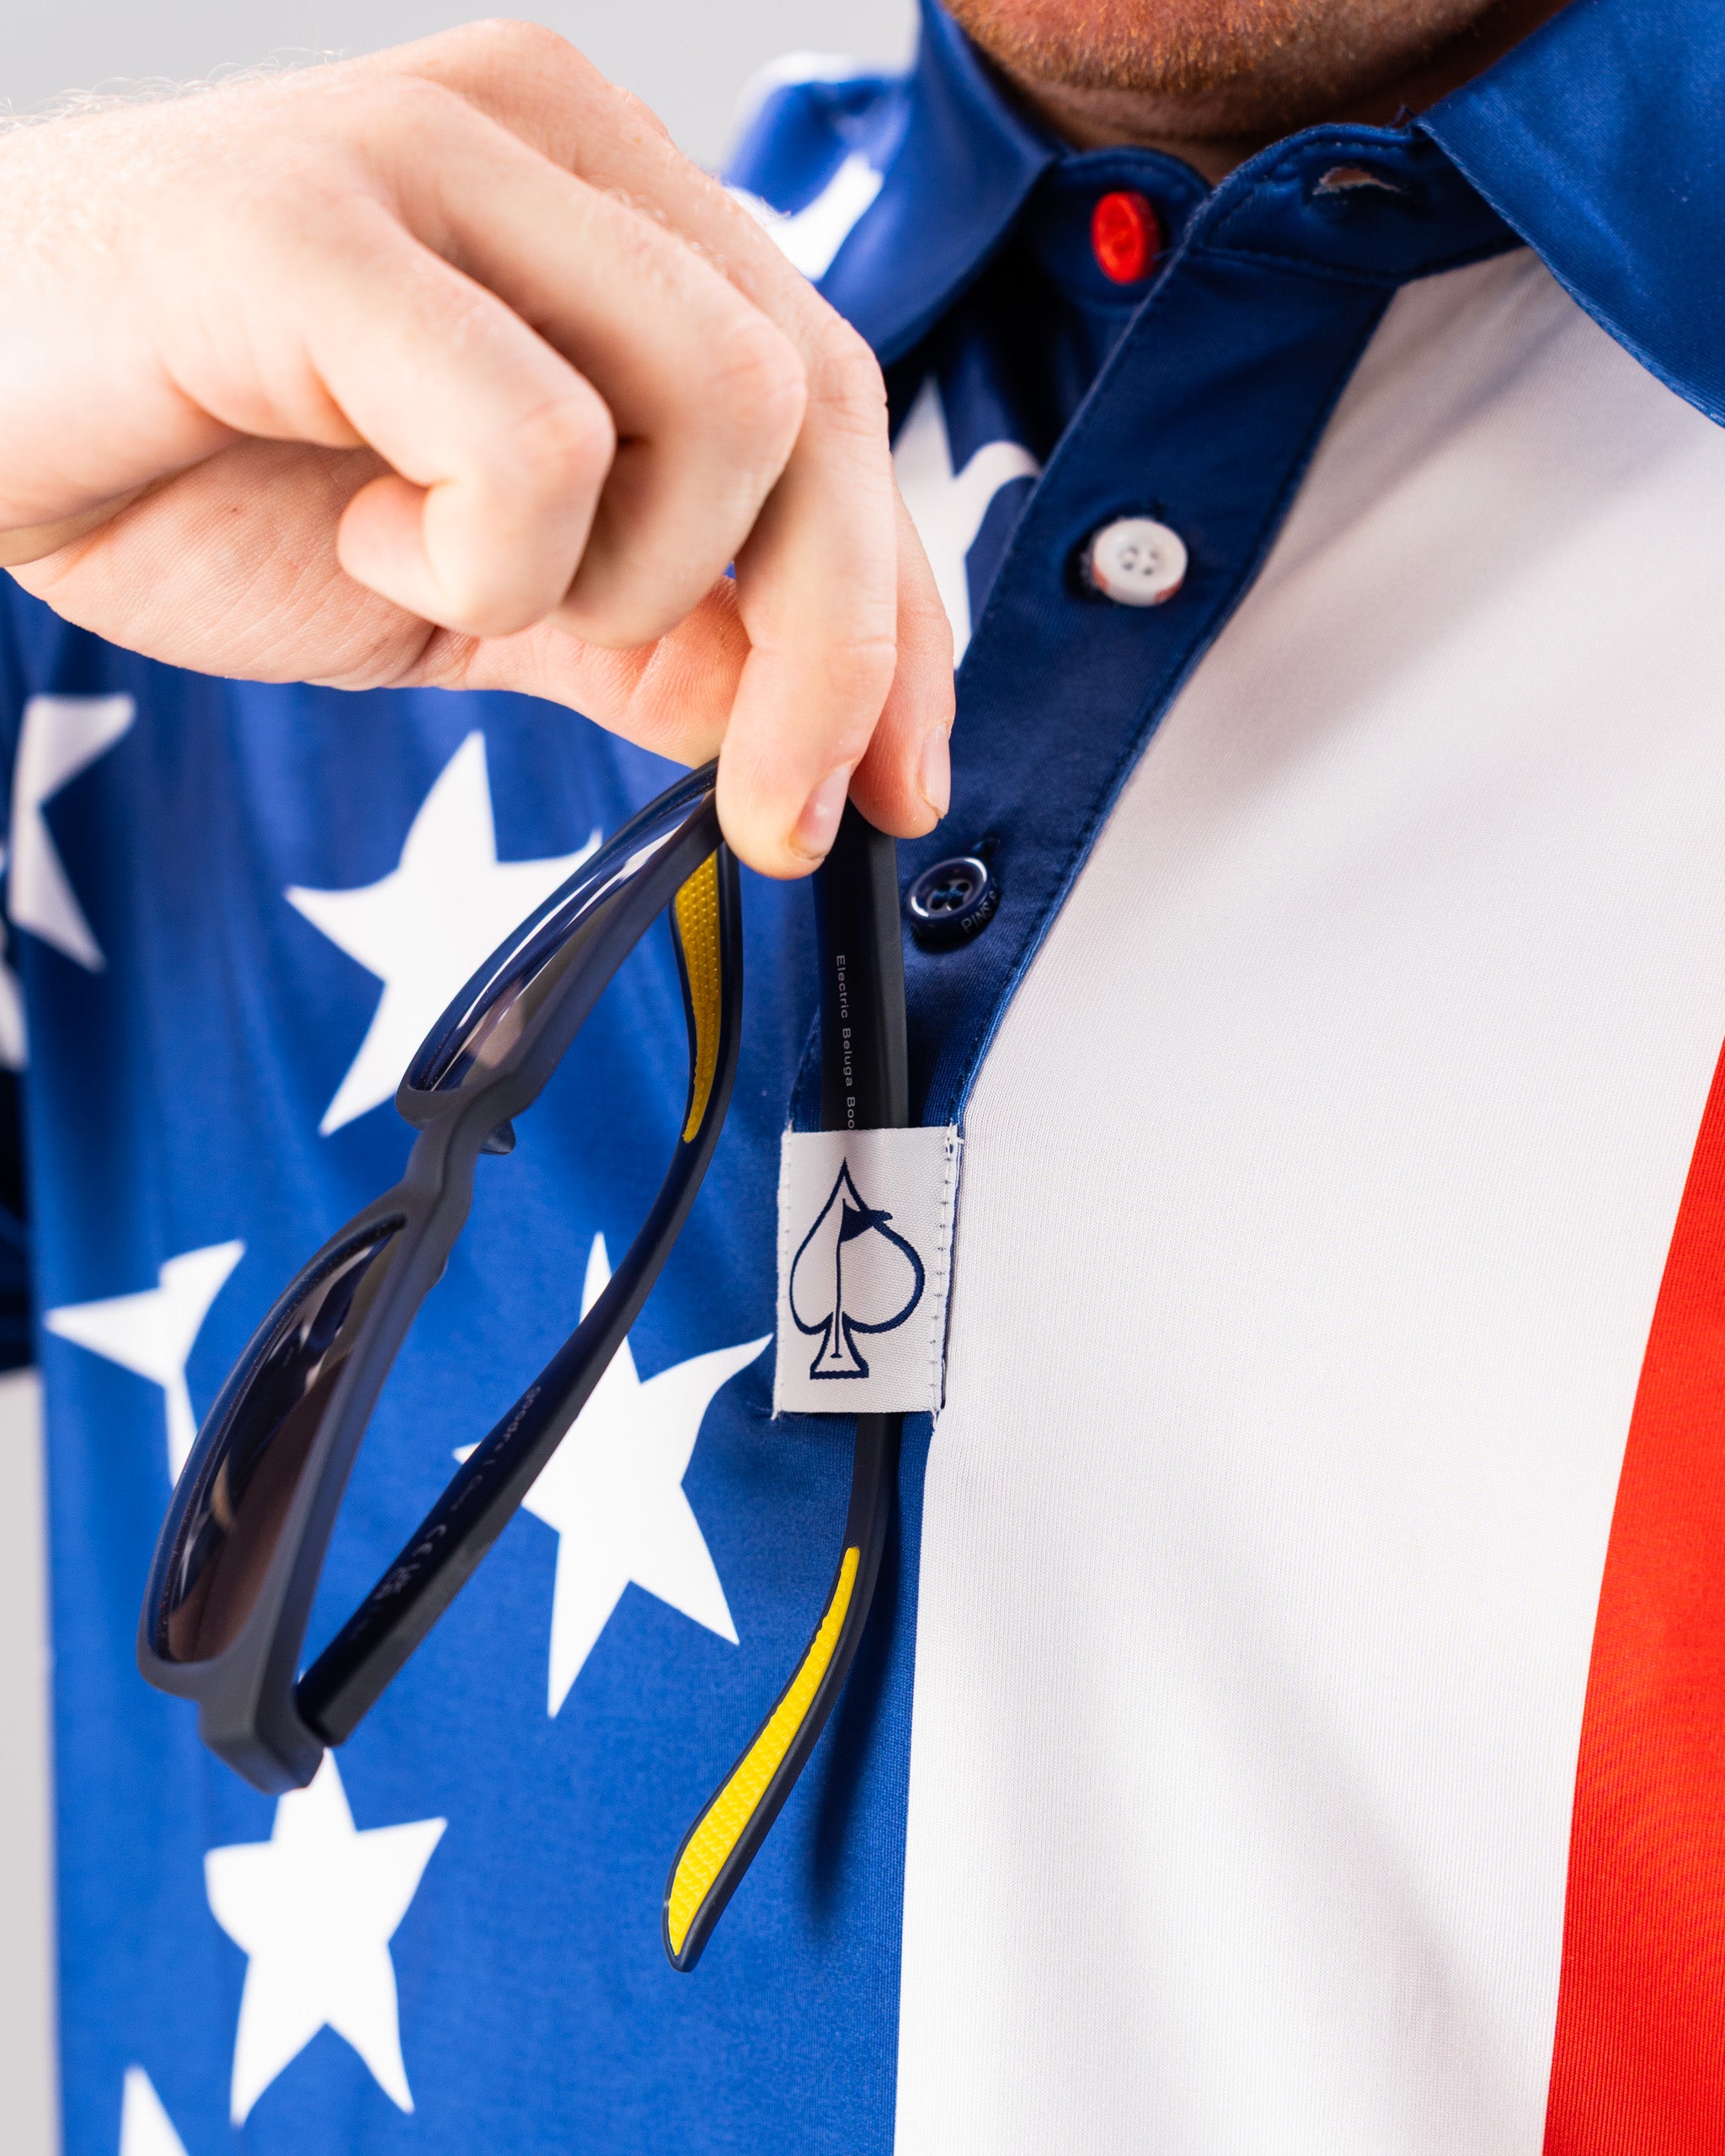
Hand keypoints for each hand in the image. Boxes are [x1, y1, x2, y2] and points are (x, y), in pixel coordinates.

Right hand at [0, 23, 952, 874]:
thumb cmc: (206, 465)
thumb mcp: (489, 587)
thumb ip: (651, 638)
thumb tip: (794, 728)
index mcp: (615, 211)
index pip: (843, 403)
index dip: (899, 617)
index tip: (900, 784)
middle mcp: (559, 144)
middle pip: (822, 404)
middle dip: (832, 652)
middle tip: (766, 807)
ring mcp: (448, 156)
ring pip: (724, 403)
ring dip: (619, 580)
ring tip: (455, 573)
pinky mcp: (327, 220)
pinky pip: (536, 440)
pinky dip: (476, 557)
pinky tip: (365, 527)